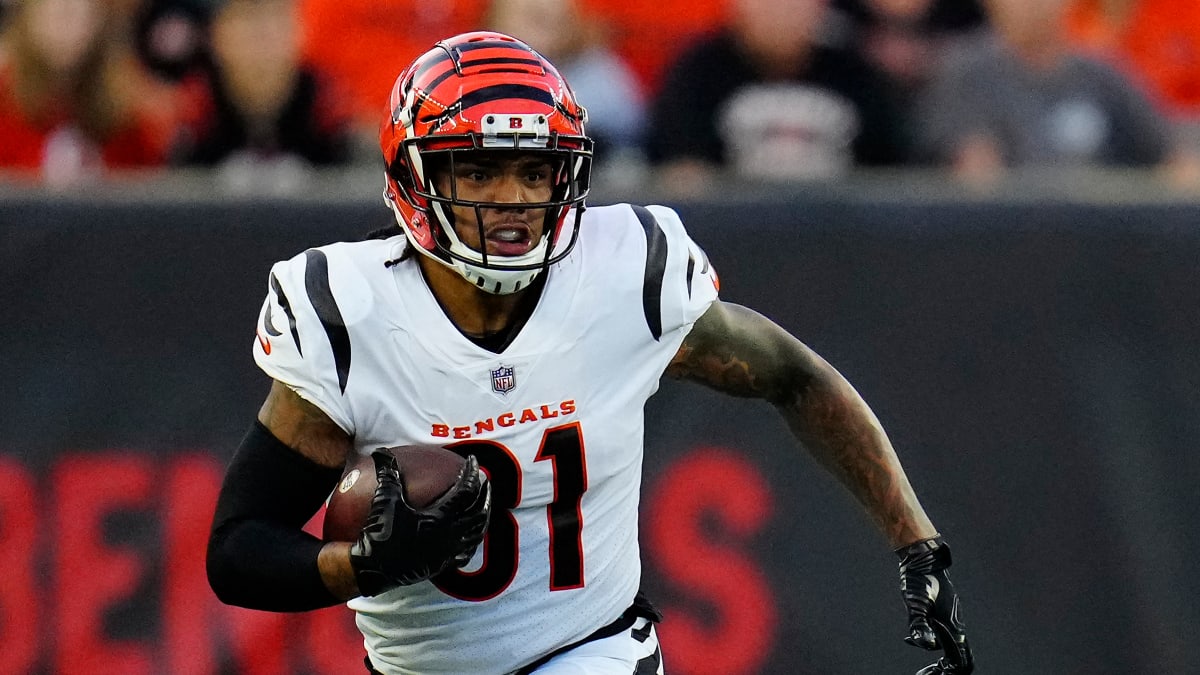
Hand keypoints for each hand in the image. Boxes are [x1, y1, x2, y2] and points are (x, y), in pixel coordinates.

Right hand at [350, 450, 490, 595]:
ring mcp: (449, 553)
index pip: (466, 491)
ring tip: (482, 505)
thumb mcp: (385, 500)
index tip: (472, 461)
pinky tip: (469, 535)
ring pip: (477, 533)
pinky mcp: (444, 565)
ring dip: (483, 517)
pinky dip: (472, 540)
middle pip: (479, 512)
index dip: (471, 473)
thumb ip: (388, 474)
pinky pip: (467, 552)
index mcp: (441, 518)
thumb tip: (382, 453)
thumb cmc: (380, 535)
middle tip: (484, 482)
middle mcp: (451, 535)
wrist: (374, 571)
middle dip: (485, 495)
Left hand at [896, 536, 973, 673]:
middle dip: (946, 671)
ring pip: (952, 649)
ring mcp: (951, 621)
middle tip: (925, 674)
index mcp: (953, 627)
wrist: (922, 561)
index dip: (949, 672)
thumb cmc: (920, 580)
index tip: (931, 674)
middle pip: (959, 659)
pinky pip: (944, 638)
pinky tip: (913, 639)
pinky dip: (934, 646)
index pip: (960, 660)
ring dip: (941, 662)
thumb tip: (925, 644)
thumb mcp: (916, 603)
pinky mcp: (944, 616)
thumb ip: (920, 625)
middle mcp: (955, 627)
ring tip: (924, 668)